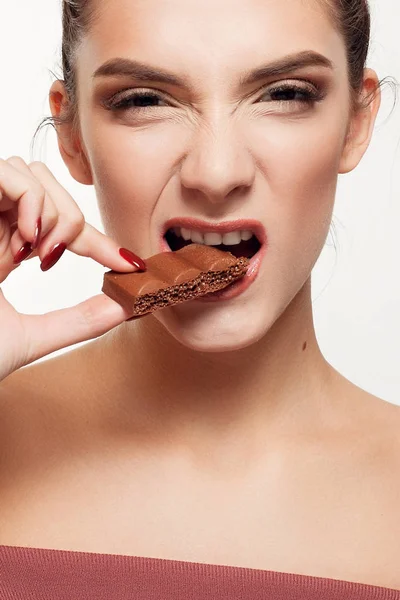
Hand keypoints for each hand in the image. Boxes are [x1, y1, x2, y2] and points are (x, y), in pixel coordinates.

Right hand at [0, 156, 144, 381]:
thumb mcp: (30, 337)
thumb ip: (76, 322)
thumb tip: (123, 308)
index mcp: (3, 251)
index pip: (59, 231)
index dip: (98, 242)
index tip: (130, 265)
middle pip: (45, 186)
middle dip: (69, 220)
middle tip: (59, 258)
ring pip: (27, 173)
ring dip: (47, 209)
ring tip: (37, 252)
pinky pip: (3, 171)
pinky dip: (26, 198)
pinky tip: (25, 239)